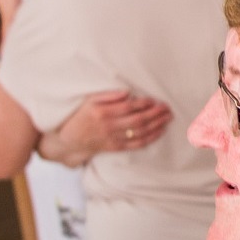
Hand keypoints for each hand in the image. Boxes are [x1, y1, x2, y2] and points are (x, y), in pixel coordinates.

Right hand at [48, 90, 170, 165]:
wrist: (71, 140)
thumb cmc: (82, 116)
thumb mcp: (90, 101)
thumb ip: (108, 96)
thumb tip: (127, 92)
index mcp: (103, 113)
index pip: (128, 107)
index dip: (143, 104)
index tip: (155, 100)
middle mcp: (109, 126)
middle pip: (137, 120)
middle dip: (155, 114)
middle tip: (167, 108)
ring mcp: (113, 138)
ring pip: (139, 132)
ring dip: (157, 125)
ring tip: (168, 118)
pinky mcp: (116, 147)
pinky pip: (136, 144)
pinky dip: (150, 138)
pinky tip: (160, 131)